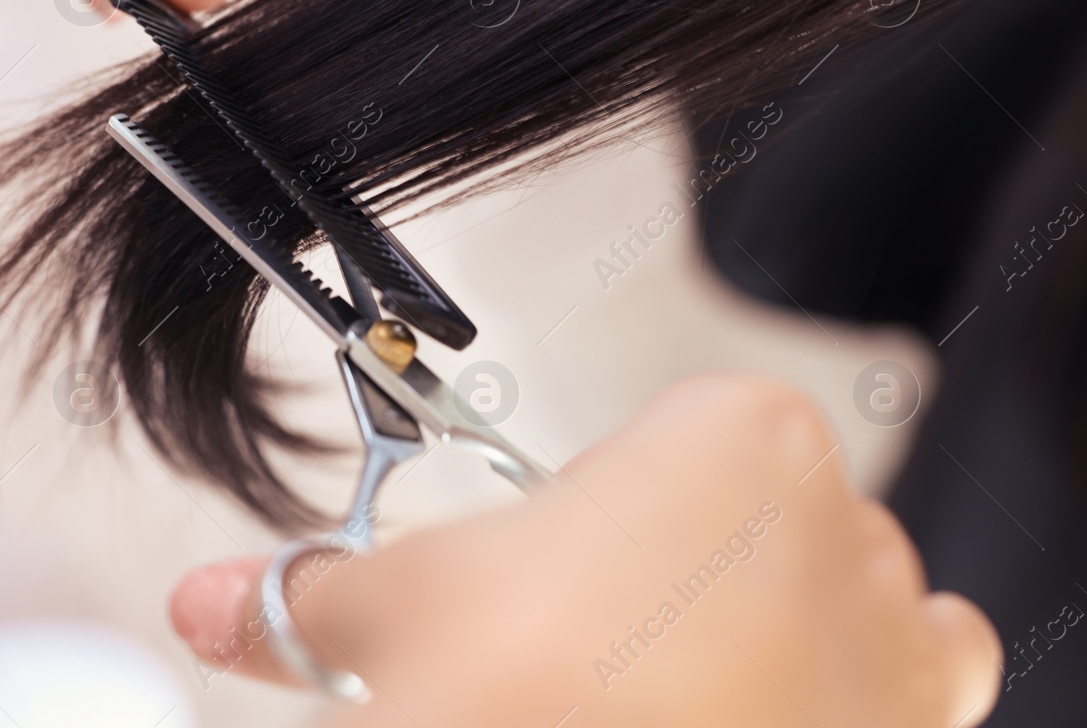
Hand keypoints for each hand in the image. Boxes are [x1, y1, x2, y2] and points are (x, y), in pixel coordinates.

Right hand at [170, 375, 1002, 726]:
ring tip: (657, 686)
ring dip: (765, 623)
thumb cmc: (521, 702)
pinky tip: (751, 712)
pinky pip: (917, 675)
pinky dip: (852, 691)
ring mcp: (887, 627)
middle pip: (740, 516)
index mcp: (726, 436)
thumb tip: (217, 602)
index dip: (586, 511)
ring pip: (834, 589)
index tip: (542, 574)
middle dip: (663, 572)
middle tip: (578, 648)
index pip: (655, 439)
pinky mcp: (917, 724)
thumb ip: (304, 597)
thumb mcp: (391, 621)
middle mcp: (833, 517)